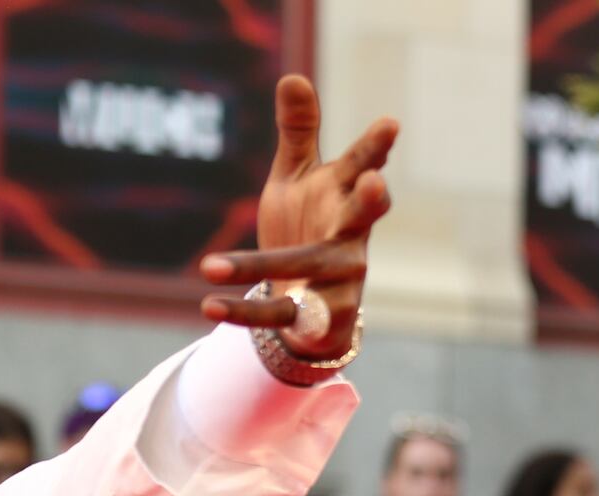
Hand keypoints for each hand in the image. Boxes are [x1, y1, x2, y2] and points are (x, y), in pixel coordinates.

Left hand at [199, 75, 397, 358]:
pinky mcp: (320, 316)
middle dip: (372, 201)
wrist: (310, 302)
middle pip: (364, 217)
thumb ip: (298, 132)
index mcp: (345, 195)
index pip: (362, 167)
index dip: (375, 148)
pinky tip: (210, 307)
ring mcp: (340, 278)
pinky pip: (280, 314)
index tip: (390, 124)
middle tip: (377, 183)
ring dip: (257, 266)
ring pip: (308, 267)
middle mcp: (351, 236)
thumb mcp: (297, 177)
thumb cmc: (307, 226)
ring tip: (208, 267)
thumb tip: (292, 76)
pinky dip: (246, 314)